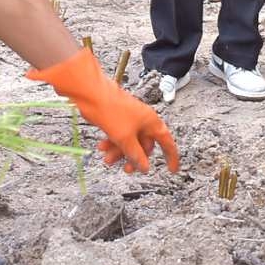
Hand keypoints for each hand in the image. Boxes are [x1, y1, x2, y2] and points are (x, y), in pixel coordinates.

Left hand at [28, 47, 178, 172]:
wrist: (91, 94)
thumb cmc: (111, 110)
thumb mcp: (125, 139)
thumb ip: (136, 155)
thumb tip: (145, 167)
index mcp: (152, 122)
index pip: (167, 143)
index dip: (171, 157)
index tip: (172, 170)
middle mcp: (143, 120)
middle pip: (144, 145)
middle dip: (135, 158)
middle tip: (126, 169)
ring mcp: (130, 119)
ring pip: (129, 142)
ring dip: (119, 152)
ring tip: (107, 160)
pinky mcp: (118, 118)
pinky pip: (119, 135)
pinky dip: (112, 143)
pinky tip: (102, 148)